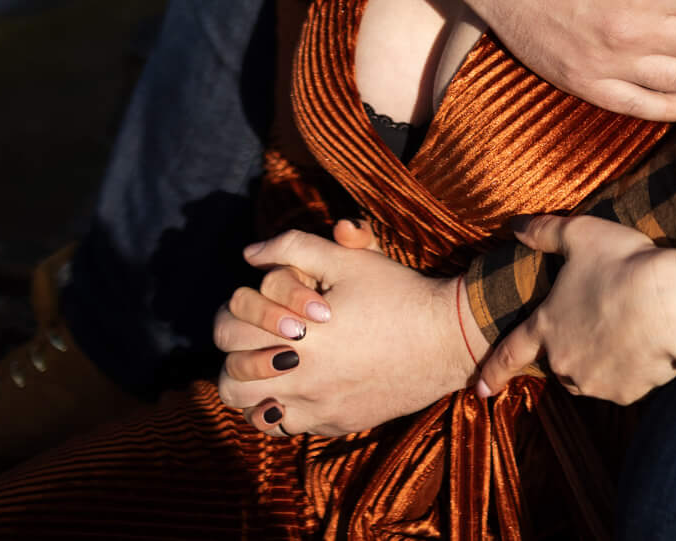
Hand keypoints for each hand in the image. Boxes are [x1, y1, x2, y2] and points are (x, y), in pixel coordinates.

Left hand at [215, 224, 485, 436]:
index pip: (228, 332)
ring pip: (252, 412)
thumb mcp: (346, 259)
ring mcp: (318, 409)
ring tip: (267, 364)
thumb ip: (291, 248)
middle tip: (254, 335)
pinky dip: (280, 409)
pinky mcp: (336, 424)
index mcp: (296, 337)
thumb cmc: (396, 292)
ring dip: (251, 387)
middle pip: (229, 380)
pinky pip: (287, 428)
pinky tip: (296, 385)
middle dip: (234, 353)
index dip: (234, 312)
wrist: (446, 338)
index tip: (256, 304)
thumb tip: (249, 253)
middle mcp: (301, 381)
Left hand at [477, 215, 675, 405]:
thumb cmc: (623, 264)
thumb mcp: (580, 234)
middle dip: (569, 348)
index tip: (479, 390)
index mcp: (546, 326)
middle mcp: (564, 361)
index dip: (493, 372)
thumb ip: (543, 231)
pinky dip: (627, 370)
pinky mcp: (626, 393)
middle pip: (558, 362)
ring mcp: (595, 381)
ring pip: (588, 376)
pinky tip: (642, 344)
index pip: (510, 354)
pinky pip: (621, 384)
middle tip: (596, 320)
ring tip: (622, 330)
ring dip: (595, 360)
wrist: (673, 302)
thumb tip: (515, 226)